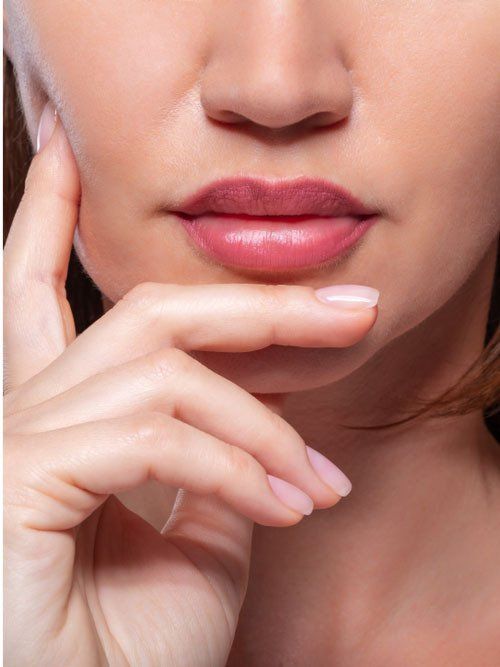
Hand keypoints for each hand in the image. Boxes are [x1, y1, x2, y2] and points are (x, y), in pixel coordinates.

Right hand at [4, 106, 377, 665]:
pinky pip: (155, 433)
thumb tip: (257, 409)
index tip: (71, 153)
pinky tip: (282, 510)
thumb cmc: (133, 642)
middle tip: (352, 309)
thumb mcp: (202, 531)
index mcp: (56, 414)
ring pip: (166, 371)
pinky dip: (236, 468)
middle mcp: (24, 409)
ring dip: (263, 425)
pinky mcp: (20, 476)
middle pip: (146, 310)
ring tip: (317, 486)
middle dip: (256, 305)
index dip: (50, 215)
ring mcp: (16, 439)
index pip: (40, 291)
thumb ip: (219, 455)